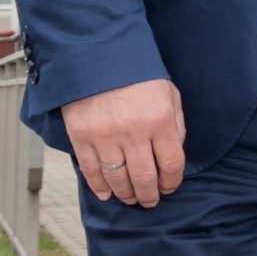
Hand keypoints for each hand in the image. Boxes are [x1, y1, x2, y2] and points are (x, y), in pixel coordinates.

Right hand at [64, 77, 186, 207]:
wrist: (98, 55)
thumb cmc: (138, 74)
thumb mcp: (169, 93)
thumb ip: (175, 125)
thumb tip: (173, 155)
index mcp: (160, 120)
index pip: (171, 164)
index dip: (172, 182)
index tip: (169, 188)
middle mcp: (133, 132)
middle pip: (144, 178)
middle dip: (149, 195)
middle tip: (150, 201)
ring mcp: (105, 136)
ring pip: (118, 179)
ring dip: (126, 194)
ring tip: (131, 198)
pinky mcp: (81, 136)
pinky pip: (91, 170)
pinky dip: (99, 186)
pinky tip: (107, 194)